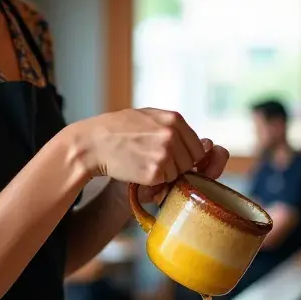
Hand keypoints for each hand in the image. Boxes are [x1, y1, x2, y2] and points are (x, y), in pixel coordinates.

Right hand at [74, 108, 213, 187]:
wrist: (93, 143)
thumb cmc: (117, 129)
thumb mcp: (148, 116)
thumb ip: (173, 127)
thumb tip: (207, 145)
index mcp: (174, 119)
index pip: (197, 147)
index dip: (185, 156)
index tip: (171, 158)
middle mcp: (173, 135)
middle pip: (191, 162)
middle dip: (177, 166)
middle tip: (153, 161)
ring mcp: (165, 154)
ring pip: (178, 174)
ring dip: (165, 175)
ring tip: (142, 162)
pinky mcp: (155, 172)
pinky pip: (164, 183)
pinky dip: (153, 182)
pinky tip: (137, 170)